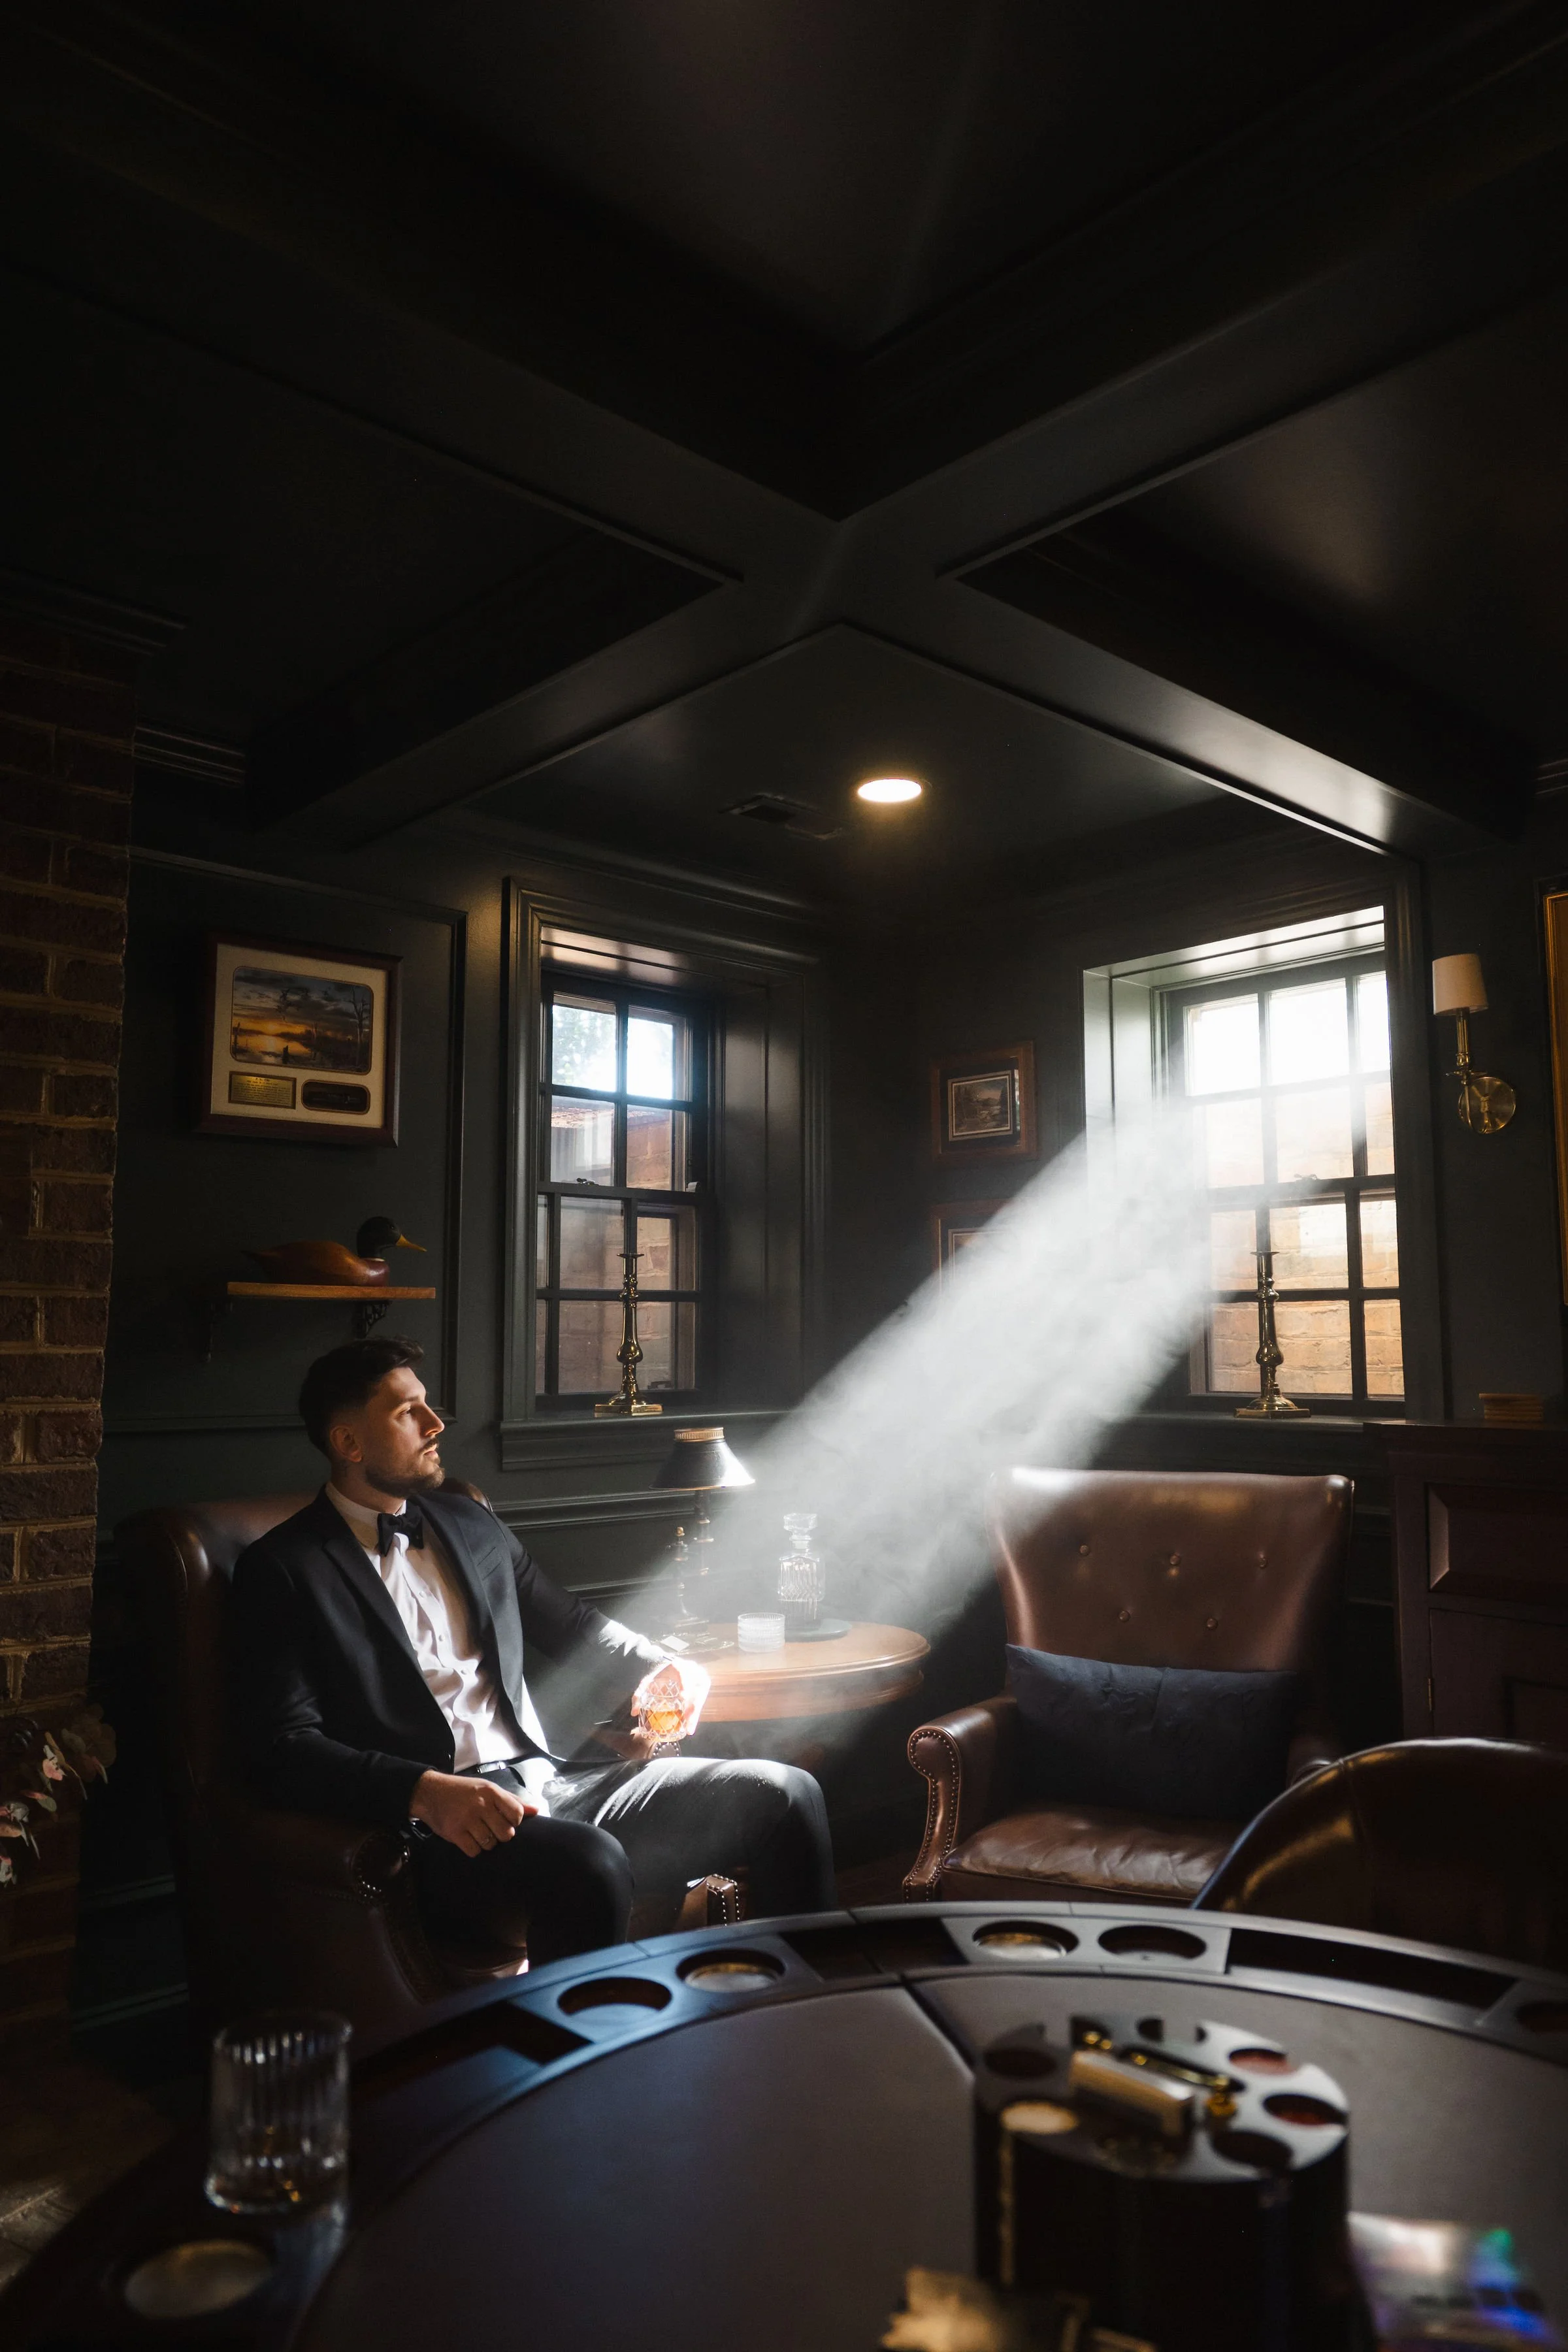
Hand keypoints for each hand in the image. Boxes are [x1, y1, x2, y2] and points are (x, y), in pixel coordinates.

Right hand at [410, 1770, 534, 1856]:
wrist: (430, 1792)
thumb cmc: (463, 1791)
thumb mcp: (488, 1788)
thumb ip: (511, 1800)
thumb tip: (536, 1810)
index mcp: (491, 1792)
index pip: (517, 1813)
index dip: (514, 1821)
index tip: (505, 1820)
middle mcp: (480, 1804)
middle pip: (506, 1833)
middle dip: (501, 1835)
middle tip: (491, 1829)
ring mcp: (467, 1819)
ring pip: (490, 1844)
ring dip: (487, 1843)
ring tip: (478, 1833)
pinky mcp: (454, 1833)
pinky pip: (474, 1851)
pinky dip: (473, 1849)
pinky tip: (468, 1839)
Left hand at [632, 1654, 710, 1743]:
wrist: (668, 1671)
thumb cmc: (658, 1677)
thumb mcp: (647, 1683)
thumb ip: (639, 1695)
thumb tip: (634, 1712)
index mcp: (678, 1666)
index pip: (684, 1672)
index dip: (685, 1683)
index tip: (683, 1697)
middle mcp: (692, 1671)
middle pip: (696, 1687)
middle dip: (694, 1705)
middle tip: (687, 1719)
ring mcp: (699, 1679)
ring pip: (701, 1696)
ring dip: (696, 1712)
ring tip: (689, 1728)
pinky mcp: (702, 1688)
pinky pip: (701, 1701)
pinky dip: (696, 1713)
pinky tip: (690, 1724)